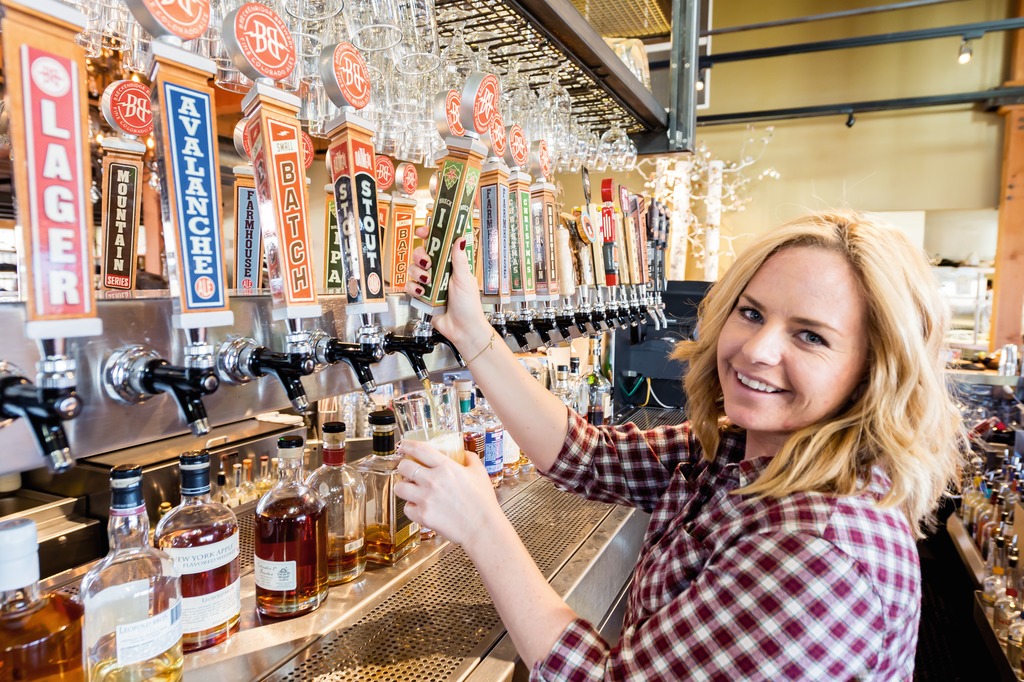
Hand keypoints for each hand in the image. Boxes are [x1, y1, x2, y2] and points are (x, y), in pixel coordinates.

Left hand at [394, 438, 502, 548]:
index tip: (403, 446)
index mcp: (446, 467)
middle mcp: (433, 481)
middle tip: (407, 469)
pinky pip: (407, 509)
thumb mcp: (480, 473)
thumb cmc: (483, 502)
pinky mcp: (423, 516)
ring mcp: (426, 499)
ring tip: (410, 488)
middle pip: (403, 467)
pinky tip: (419, 506)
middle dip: (403, 466)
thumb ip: (470, 459)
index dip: (407, 445)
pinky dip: (411, 508)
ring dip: (403, 487)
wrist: (483, 528)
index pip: (419, 450)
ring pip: (399, 487)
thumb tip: (464, 454)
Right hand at [405, 228, 491, 354]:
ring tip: (427, 282)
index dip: (430, 235)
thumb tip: (460, 238)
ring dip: (417, 273)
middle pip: (421, 253)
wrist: (462, 329)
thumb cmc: (469, 305)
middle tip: (427, 263)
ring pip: (413, 269)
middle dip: (421, 256)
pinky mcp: (421, 296)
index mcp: (451, 263)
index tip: (423, 231)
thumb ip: (459, 259)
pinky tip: (422, 292)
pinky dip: (413, 288)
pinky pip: (410, 286)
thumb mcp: (465, 279)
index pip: (438, 244)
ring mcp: (429, 283)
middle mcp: (439, 271)